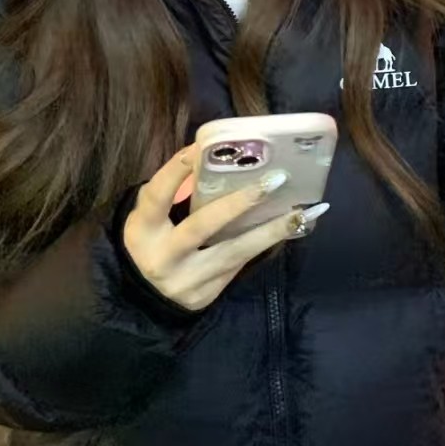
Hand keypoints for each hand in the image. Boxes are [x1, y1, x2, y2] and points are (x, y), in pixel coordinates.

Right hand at [123, 147, 324, 311]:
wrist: (143, 297)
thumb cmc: (152, 241)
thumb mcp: (149, 216)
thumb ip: (173, 191)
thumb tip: (210, 155)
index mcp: (143, 230)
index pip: (159, 195)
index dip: (177, 171)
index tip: (199, 148)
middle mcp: (164, 257)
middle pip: (203, 225)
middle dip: (239, 202)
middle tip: (274, 180)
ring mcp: (187, 280)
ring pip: (234, 252)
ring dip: (271, 231)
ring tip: (301, 213)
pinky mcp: (206, 295)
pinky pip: (239, 266)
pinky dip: (264, 245)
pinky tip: (289, 230)